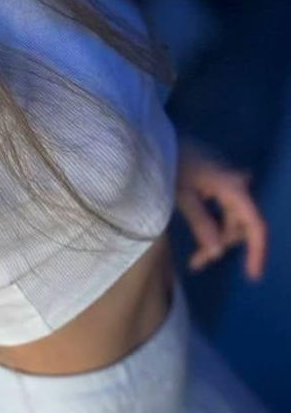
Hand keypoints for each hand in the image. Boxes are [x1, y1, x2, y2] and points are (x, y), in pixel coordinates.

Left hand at [175, 136, 267, 280]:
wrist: (156, 136)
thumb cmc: (169, 162)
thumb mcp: (181, 196)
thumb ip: (201, 224)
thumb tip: (218, 252)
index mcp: (233, 187)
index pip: (255, 224)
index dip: (257, 251)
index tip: (253, 276)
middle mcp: (238, 183)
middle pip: (240, 224)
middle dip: (222, 245)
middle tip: (197, 263)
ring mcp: (229, 181)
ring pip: (230, 218)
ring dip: (215, 237)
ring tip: (194, 259)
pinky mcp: (218, 181)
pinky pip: (222, 209)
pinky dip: (211, 224)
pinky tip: (199, 238)